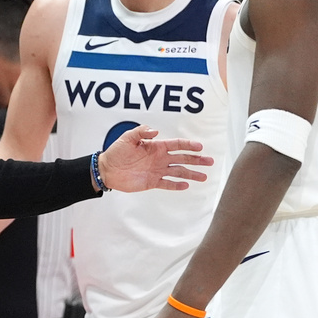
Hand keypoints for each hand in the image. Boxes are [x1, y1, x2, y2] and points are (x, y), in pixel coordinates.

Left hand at [97, 126, 212, 191]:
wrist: (107, 170)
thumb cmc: (116, 152)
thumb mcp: (127, 138)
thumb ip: (141, 132)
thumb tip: (155, 132)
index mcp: (156, 147)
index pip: (176, 145)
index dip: (188, 145)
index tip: (200, 147)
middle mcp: (159, 158)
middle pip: (182, 159)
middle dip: (196, 160)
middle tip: (210, 161)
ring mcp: (157, 170)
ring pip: (178, 172)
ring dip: (191, 174)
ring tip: (204, 176)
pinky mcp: (152, 182)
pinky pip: (167, 184)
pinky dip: (176, 185)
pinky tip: (187, 185)